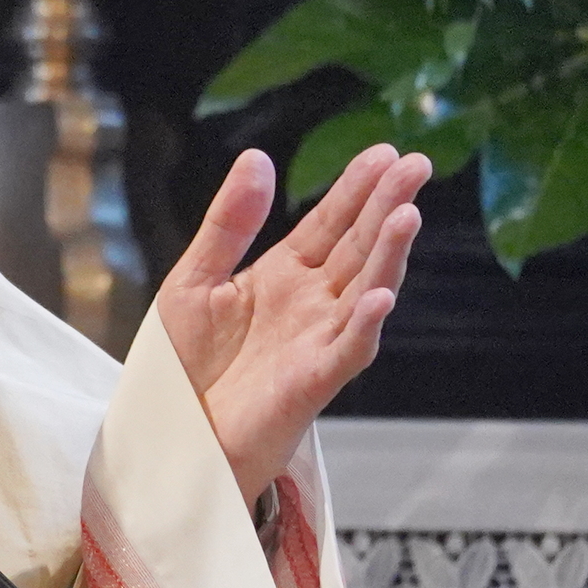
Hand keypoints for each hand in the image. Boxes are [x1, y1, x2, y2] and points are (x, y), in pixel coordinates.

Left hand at [156, 145, 429, 500]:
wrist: (169, 434)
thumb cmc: (181, 366)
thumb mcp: (193, 280)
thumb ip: (229, 223)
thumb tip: (257, 158)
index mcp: (282, 276)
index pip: (329, 224)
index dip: (356, 189)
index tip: (386, 152)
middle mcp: (309, 305)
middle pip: (357, 247)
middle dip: (387, 206)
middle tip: (418, 164)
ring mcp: (316, 342)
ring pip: (364, 291)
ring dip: (388, 255)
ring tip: (407, 215)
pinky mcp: (311, 381)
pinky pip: (346, 350)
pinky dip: (363, 324)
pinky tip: (377, 295)